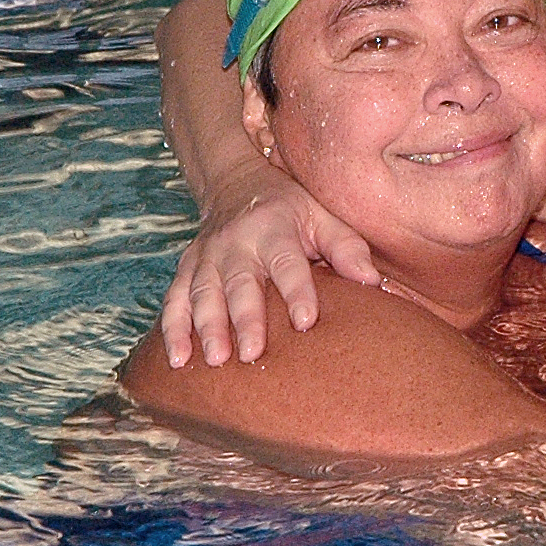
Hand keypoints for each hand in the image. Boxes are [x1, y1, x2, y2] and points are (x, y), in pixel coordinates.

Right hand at [160, 162, 378, 367]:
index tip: (306, 322)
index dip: (297, 291)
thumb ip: (346, 247)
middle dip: (244, 319)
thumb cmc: (290, 210)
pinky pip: (175, 299)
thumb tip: (372, 281)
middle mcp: (236, 243)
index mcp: (274, 229)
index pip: (287, 263)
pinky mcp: (188, 269)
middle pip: (240, 284)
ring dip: (206, 328)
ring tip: (214, 361)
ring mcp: (207, 257)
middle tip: (251, 353)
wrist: (235, 184)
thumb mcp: (321, 215)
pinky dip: (172, 329)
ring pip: (203, 294)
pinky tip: (176, 360)